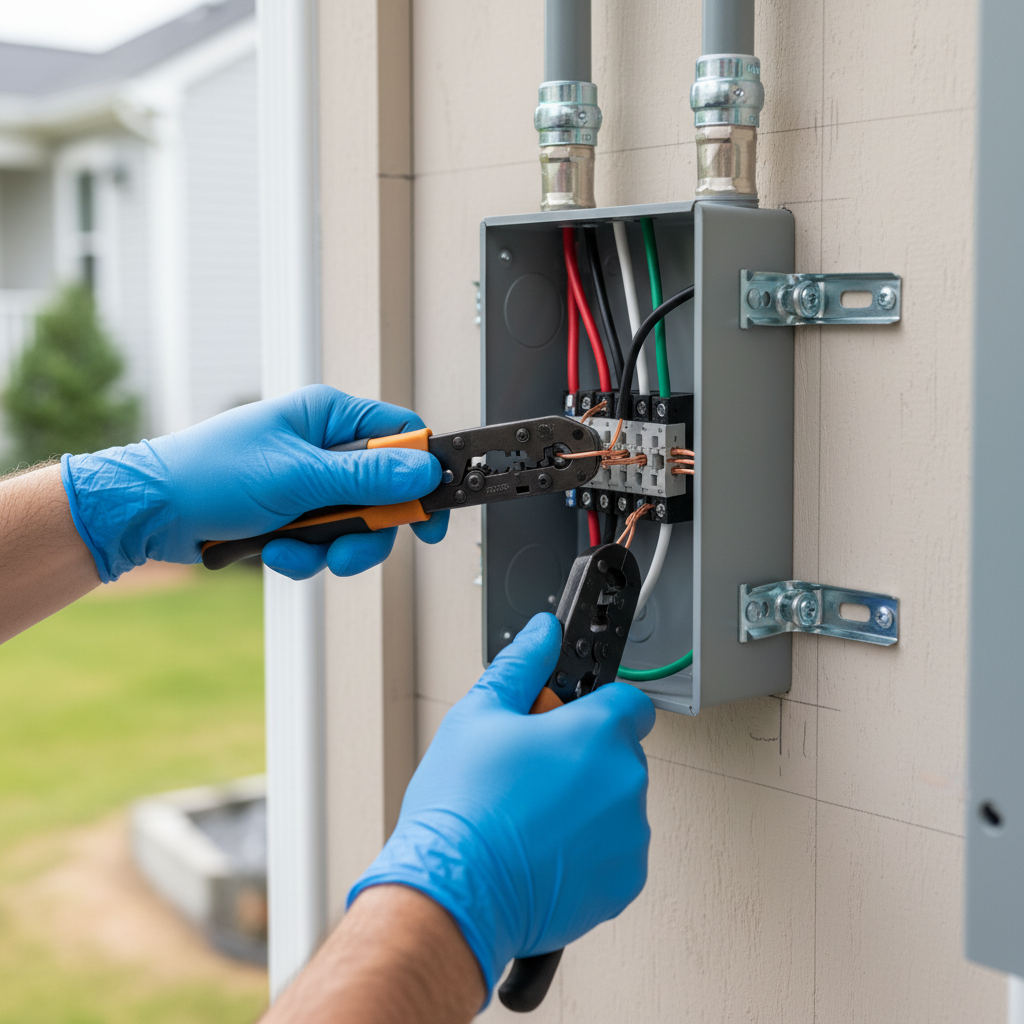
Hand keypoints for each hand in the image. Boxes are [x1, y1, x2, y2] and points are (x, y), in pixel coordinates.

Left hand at [60, 385, 448, 581]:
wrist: (149, 513)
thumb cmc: (207, 475)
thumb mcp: (296, 476)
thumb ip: (365, 478)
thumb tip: (422, 472)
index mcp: (329, 417)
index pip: (401, 437)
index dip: (423, 473)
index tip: (432, 511)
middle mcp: (324, 448)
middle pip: (384, 492)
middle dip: (367, 529)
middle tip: (349, 546)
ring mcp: (309, 484)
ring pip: (357, 526)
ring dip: (329, 548)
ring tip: (295, 549)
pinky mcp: (294, 516)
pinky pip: (325, 544)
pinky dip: (304, 556)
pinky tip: (274, 550)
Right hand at [348, 613, 655, 1002]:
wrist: (456, 892)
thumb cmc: (462, 807)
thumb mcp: (479, 713)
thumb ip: (524, 664)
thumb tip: (544, 632)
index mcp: (598, 731)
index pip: (628, 700)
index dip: (595, 706)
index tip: (567, 722)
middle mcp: (626, 781)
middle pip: (618, 753)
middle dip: (583, 757)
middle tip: (531, 771)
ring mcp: (630, 834)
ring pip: (617, 803)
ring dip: (588, 804)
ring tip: (530, 816)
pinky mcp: (625, 881)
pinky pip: (616, 850)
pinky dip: (590, 850)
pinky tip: (542, 849)